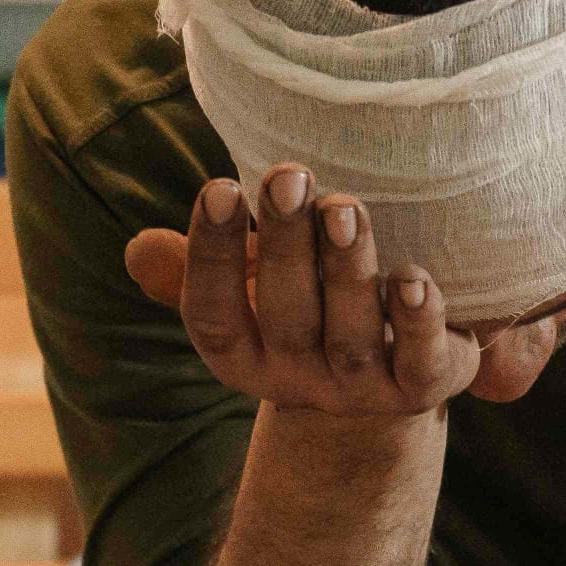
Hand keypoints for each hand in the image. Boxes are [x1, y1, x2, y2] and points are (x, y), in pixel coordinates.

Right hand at [125, 166, 564, 408]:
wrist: (386, 372)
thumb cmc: (304, 300)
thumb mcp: (248, 282)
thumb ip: (196, 263)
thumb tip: (140, 252)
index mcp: (243, 353)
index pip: (212, 314)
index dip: (211, 255)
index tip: (219, 187)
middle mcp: (297, 378)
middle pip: (285, 316)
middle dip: (285, 245)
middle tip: (289, 176)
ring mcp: (362, 389)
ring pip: (351, 337)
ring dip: (347, 270)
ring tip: (345, 208)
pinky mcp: (425, 384)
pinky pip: (422, 363)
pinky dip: (418, 321)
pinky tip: (414, 279)